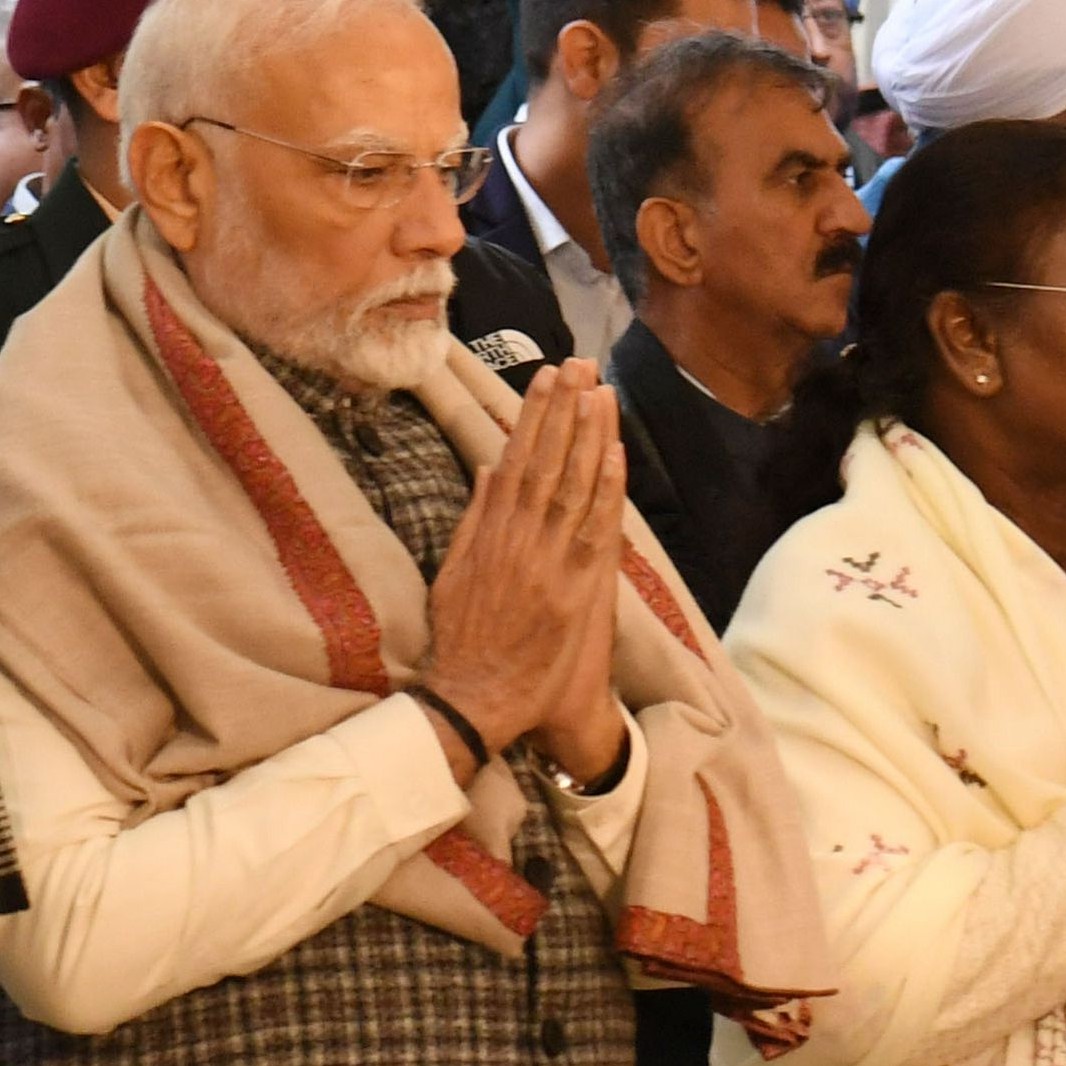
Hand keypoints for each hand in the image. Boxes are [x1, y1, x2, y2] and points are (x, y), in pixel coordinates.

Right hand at [423, 360, 625, 771]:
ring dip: (588, 436)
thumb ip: (473, 521)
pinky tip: (614, 452)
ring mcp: (548, 564)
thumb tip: (489, 469)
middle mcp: (520, 541)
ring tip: (599, 391)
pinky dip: (605, 490)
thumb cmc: (461, 644)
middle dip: (564, 410)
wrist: (474, 701)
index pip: (517, 461)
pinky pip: (595, 530)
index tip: (547, 378)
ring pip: (573, 487)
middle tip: (578, 364)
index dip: (534, 416)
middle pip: (547, 463)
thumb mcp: (452, 575)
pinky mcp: (573, 592)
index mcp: (490, 535)